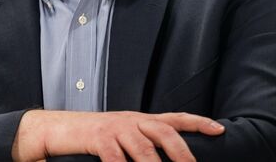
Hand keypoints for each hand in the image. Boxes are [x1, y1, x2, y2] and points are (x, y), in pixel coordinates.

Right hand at [12, 110, 224, 161]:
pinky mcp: (97, 138)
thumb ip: (141, 142)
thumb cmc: (91, 136)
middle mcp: (130, 120)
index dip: (197, 122)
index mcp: (139, 119)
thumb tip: (163, 157)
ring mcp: (114, 128)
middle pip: (163, 131)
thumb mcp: (120, 135)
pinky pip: (115, 157)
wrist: (56, 128)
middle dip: (181, 150)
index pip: (173, 118)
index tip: (219, 129)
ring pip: (143, 147)